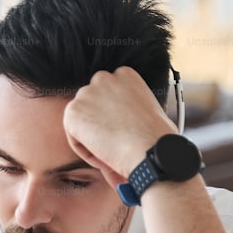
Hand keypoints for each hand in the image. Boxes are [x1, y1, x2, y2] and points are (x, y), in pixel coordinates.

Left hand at [63, 66, 177, 189]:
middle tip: (112, 144)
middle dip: (99, 124)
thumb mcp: (152, 110)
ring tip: (111, 153)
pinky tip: (104, 157)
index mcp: (125, 75)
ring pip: (82, 121)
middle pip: (92, 104)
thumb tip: (128, 123)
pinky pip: (74, 136)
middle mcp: (104, 78)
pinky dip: (85, 151)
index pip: (108, 94)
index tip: (120, 132)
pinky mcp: (73, 112)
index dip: (113, 117)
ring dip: (92, 138)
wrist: (151, 150)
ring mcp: (86, 94)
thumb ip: (134, 108)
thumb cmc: (158, 139)